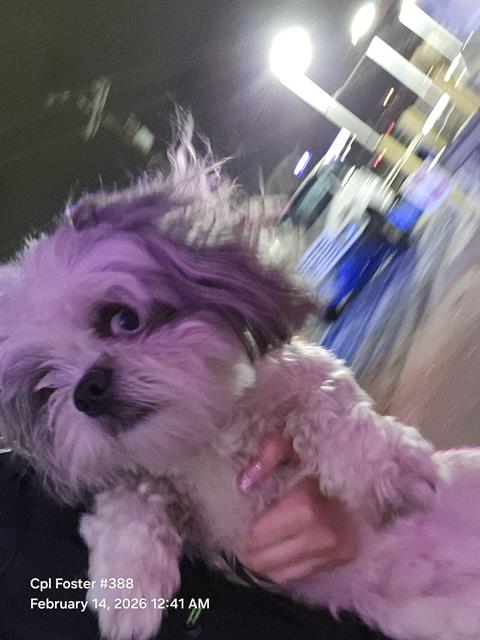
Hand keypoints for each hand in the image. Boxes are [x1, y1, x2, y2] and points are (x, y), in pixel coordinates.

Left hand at [236, 432, 357, 583]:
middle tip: (238, 540)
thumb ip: (266, 455)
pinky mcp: (344, 556)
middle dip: (249, 551)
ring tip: (253, 548)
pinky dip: (285, 566)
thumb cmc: (322, 449)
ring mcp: (337, 549)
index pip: (258, 536)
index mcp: (306, 506)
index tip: (235, 525)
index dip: (241, 532)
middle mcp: (324, 535)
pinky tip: (277, 551)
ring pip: (284, 573)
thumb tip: (243, 485)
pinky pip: (302, 573)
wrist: (371, 463)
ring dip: (264, 563)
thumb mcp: (291, 439)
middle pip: (268, 559)